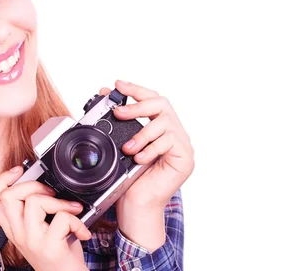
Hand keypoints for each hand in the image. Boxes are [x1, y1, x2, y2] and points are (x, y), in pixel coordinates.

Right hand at [0, 167, 90, 270]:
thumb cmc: (58, 254)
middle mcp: (18, 234)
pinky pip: (61, 217)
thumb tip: (44, 184)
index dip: (1, 180)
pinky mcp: (49, 247)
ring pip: (34, 202)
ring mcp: (32, 241)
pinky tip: (81, 230)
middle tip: (50, 193)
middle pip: (9, 195)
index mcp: (13, 228)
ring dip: (58, 201)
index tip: (18, 171)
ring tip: (70, 210)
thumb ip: (34, 211)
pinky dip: (76, 220)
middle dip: (33, 185)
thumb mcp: (39, 231)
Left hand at [99, 80, 194, 248]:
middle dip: (138, 105)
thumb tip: (104, 92)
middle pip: (162, 104)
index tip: (118, 85)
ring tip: (128, 148)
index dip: (136, 89)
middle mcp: (174, 132)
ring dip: (142, 134)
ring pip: (165, 123)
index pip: (152, 100)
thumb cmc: (129, 176)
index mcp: (160, 127)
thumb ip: (118, 120)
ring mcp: (183, 145)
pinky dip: (150, 149)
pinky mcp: (186, 158)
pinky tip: (139, 159)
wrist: (137, 204)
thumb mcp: (120, 143)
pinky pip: (170, 142)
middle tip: (119, 113)